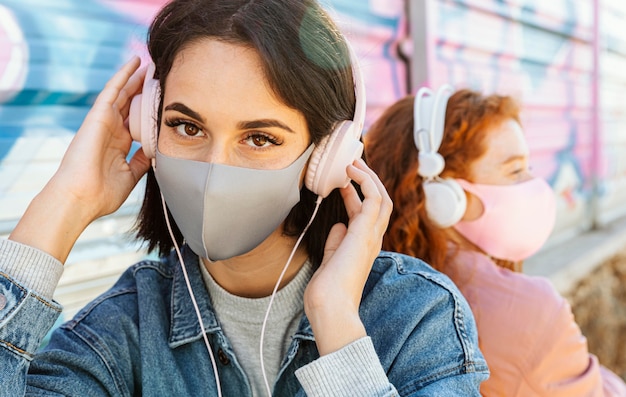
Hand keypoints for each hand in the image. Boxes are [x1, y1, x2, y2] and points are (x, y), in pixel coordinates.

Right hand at [10, 57, 150, 262]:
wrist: (81, 198)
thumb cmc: (102, 193)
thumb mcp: (130, 175)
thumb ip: (141, 161)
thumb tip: (155, 151)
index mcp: (118, 143)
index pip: (136, 120)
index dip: (149, 109)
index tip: (164, 99)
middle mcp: (111, 130)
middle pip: (130, 103)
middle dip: (143, 89)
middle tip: (159, 74)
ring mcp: (104, 121)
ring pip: (123, 93)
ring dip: (135, 77)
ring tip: (151, 63)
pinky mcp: (98, 116)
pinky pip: (113, 90)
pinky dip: (123, 75)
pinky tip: (134, 63)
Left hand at [304, 158, 391, 354]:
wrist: (331, 307)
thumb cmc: (328, 291)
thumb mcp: (332, 260)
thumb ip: (337, 243)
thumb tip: (339, 226)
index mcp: (364, 246)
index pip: (365, 214)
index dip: (355, 195)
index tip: (343, 182)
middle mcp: (373, 239)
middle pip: (380, 202)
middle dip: (367, 181)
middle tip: (352, 164)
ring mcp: (372, 236)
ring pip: (381, 197)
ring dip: (368, 177)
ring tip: (353, 162)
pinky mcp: (366, 232)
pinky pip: (374, 199)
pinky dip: (365, 182)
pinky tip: (351, 173)